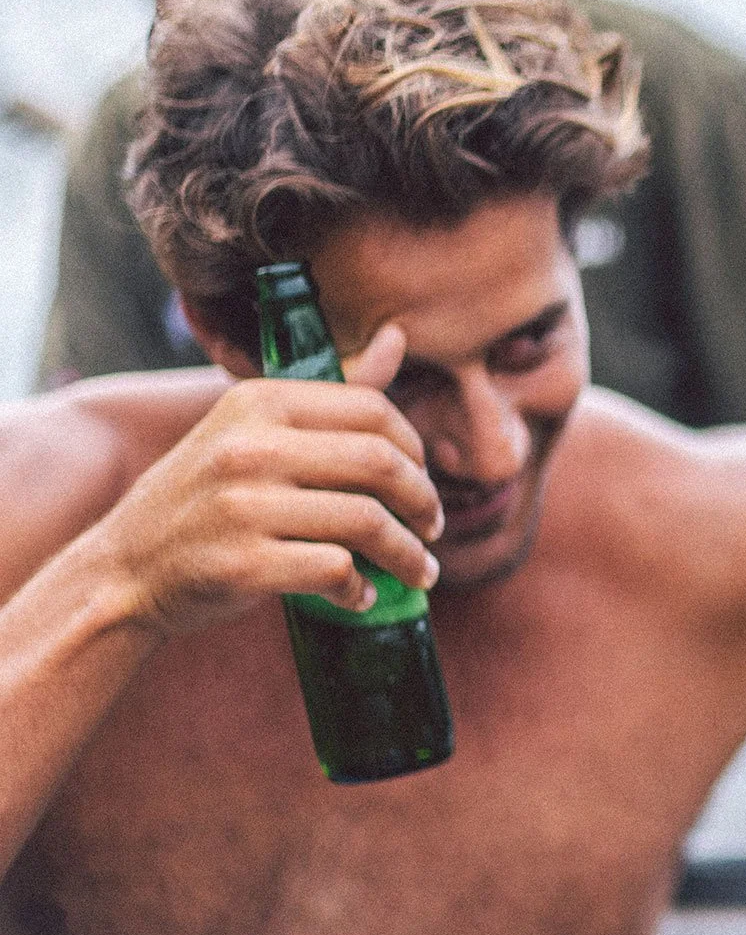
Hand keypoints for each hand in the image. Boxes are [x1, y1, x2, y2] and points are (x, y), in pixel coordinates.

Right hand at [88, 326, 442, 638]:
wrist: (123, 569)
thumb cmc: (205, 497)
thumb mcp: (252, 430)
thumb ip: (327, 395)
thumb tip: (397, 339)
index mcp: (258, 402)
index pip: (373, 411)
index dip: (416, 450)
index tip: (423, 481)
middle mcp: (248, 446)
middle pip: (380, 464)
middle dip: (424, 501)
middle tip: (432, 528)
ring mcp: (242, 505)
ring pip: (368, 521)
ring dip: (408, 555)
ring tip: (419, 572)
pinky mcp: (243, 564)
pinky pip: (337, 570)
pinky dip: (361, 588)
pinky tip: (360, 594)